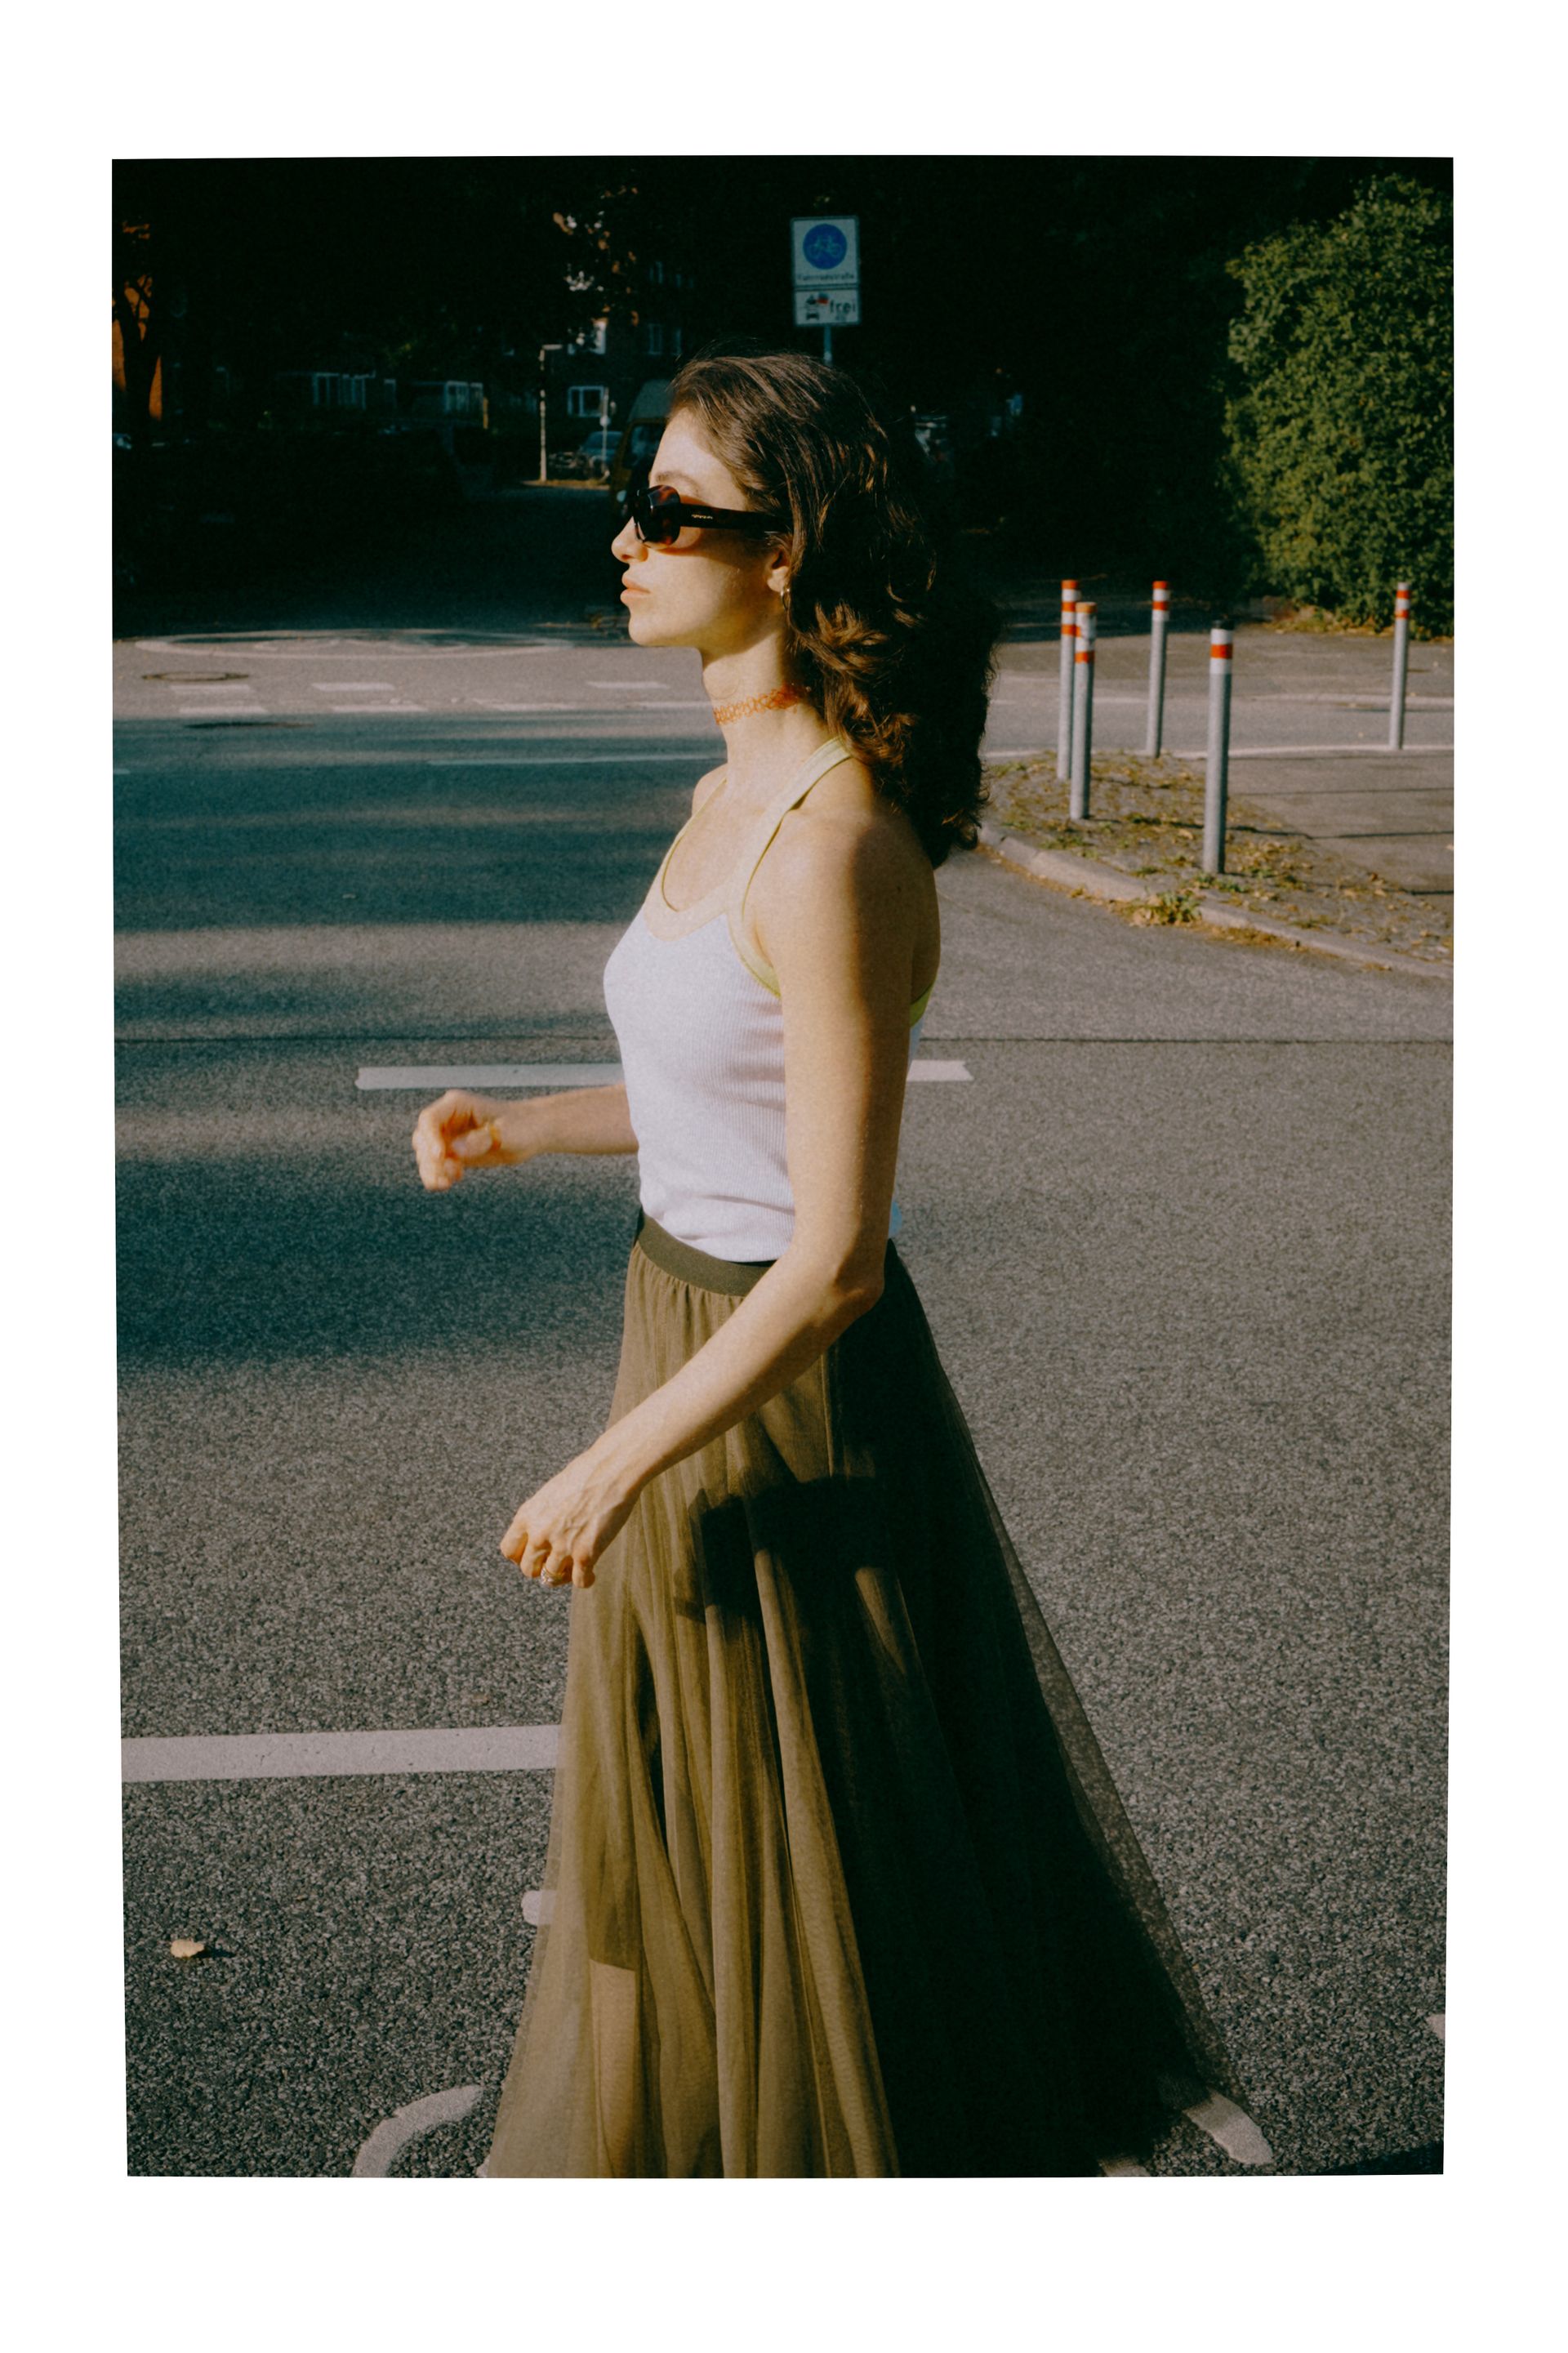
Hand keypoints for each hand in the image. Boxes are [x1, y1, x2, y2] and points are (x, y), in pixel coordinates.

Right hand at [413, 1090, 533, 1191]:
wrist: (532, 1133)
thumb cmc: (522, 1126)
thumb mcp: (506, 1133)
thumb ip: (480, 1140)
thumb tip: (454, 1151)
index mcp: (456, 1105)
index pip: (429, 1119)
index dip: (430, 1139)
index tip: (441, 1157)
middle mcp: (447, 1119)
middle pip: (422, 1139)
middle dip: (430, 1159)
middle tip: (447, 1176)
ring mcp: (448, 1136)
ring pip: (425, 1156)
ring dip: (432, 1171)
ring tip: (448, 1182)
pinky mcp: (453, 1153)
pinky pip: (436, 1167)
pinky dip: (438, 1176)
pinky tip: (455, 1180)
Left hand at [500, 1440, 640, 1590]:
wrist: (611, 1470)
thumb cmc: (585, 1475)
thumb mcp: (550, 1494)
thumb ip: (540, 1517)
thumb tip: (542, 1539)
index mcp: (527, 1515)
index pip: (509, 1551)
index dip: (521, 1556)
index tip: (535, 1555)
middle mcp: (539, 1533)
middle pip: (528, 1570)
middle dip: (542, 1568)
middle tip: (557, 1562)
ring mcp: (561, 1545)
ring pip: (552, 1578)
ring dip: (564, 1575)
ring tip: (576, 1567)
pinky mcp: (585, 1554)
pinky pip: (580, 1582)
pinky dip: (586, 1580)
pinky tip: (591, 1573)